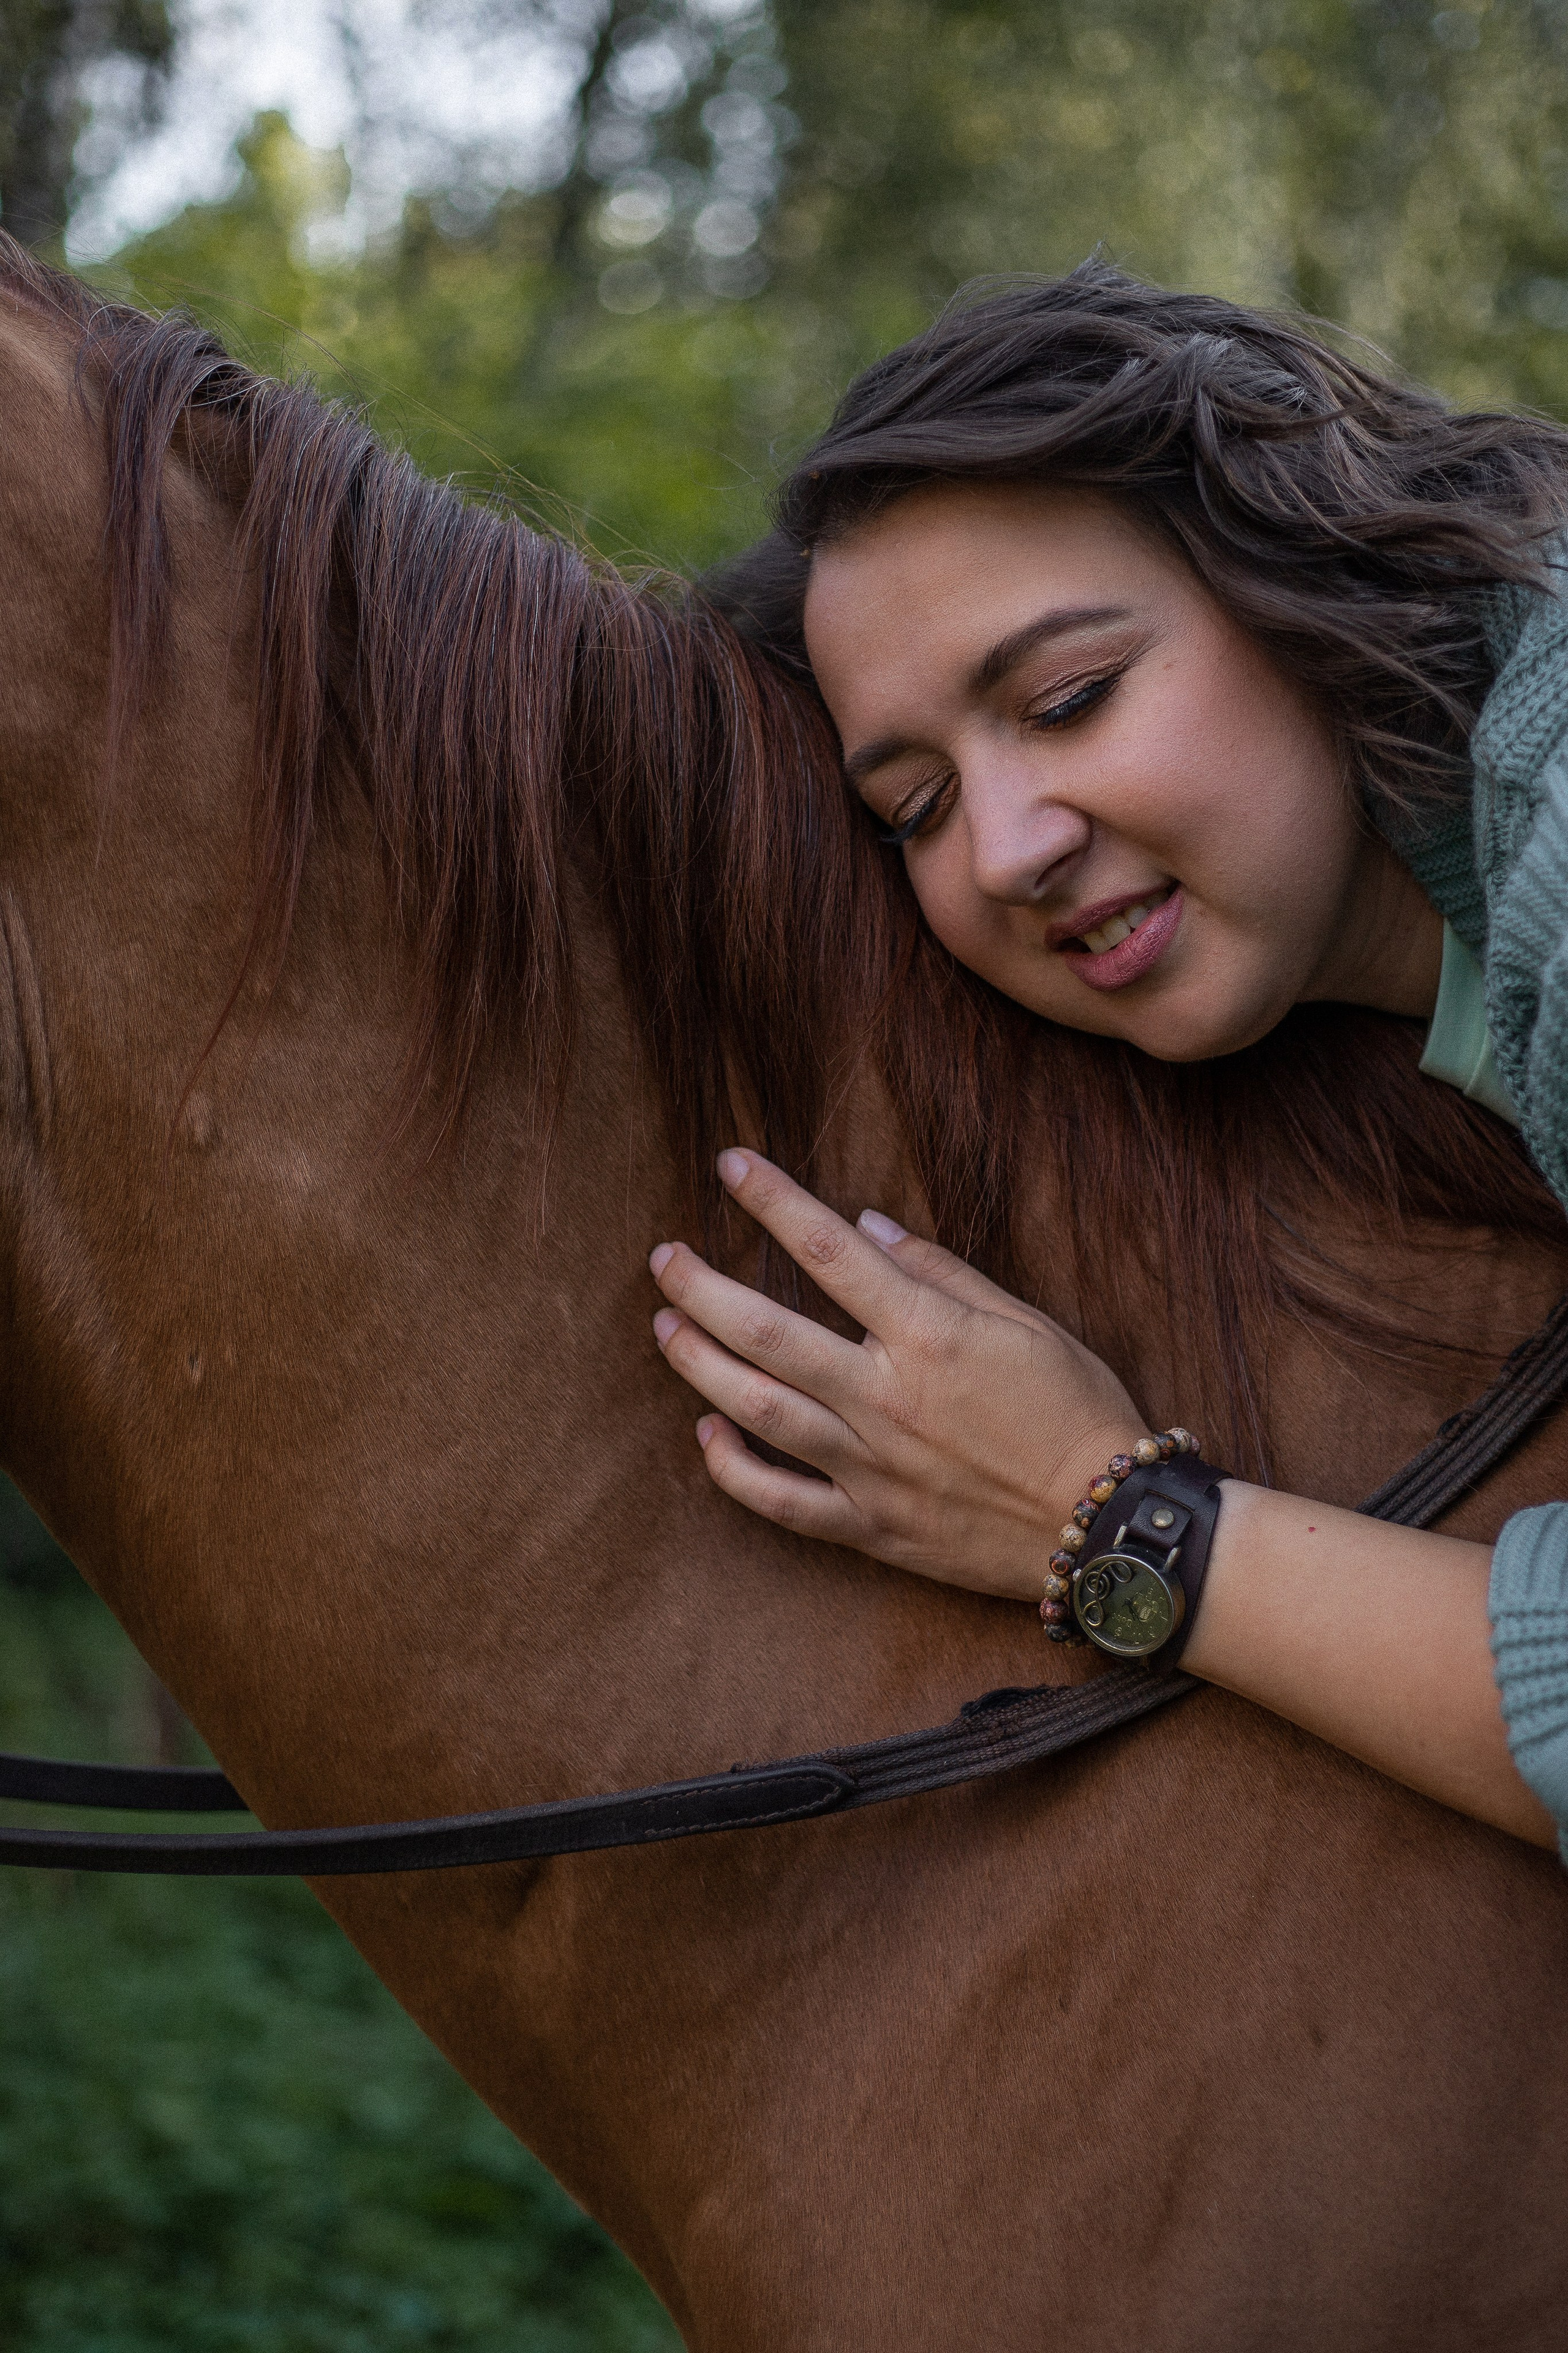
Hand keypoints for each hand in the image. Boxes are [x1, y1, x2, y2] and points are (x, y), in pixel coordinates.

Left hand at [648, 1150, 1145, 1602]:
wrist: (1105, 1527)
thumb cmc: (1077, 1412)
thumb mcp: (1026, 1322)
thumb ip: (941, 1273)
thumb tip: (867, 1225)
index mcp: (927, 1334)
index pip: (829, 1250)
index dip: (773, 1201)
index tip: (731, 1165)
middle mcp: (886, 1397)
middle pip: (766, 1331)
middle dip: (702, 1287)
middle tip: (665, 1258)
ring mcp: (871, 1466)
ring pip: (758, 1410)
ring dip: (700, 1365)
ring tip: (666, 1329)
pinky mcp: (871, 1526)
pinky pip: (782, 1502)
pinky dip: (733, 1471)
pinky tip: (706, 1434)